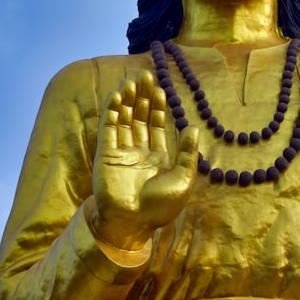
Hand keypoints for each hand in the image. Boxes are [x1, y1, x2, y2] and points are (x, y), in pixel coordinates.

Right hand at [89, 70, 197, 250]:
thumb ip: (188, 152)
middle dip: (142, 97)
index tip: (161, 89)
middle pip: (140, 117)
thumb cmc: (160, 207)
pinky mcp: (106, 154)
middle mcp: (139, 152)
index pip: (156, 125)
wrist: (133, 224)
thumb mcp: (183, 178)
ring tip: (132, 80)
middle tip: (146, 75)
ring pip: (124, 119)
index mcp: (158, 157)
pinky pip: (109, 128)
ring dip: (127, 100)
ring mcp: (122, 152)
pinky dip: (112, 111)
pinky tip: (117, 95)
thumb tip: (193, 126)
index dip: (158, 106)